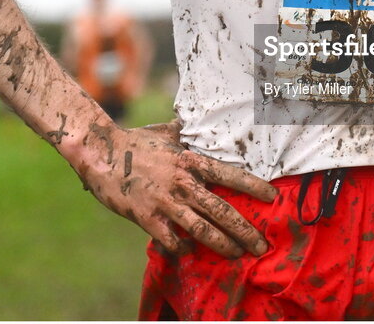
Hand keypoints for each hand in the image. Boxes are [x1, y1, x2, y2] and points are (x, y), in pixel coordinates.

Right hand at [73, 119, 277, 257]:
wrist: (101, 154)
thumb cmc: (135, 141)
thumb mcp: (166, 132)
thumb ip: (185, 130)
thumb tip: (196, 120)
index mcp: (190, 161)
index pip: (229, 174)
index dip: (253, 186)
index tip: (272, 197)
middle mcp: (183, 183)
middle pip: (222, 210)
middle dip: (245, 230)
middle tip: (262, 245)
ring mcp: (166, 202)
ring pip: (202, 230)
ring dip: (223, 244)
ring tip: (237, 254)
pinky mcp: (148, 218)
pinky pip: (171, 240)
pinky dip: (182, 249)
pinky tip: (188, 252)